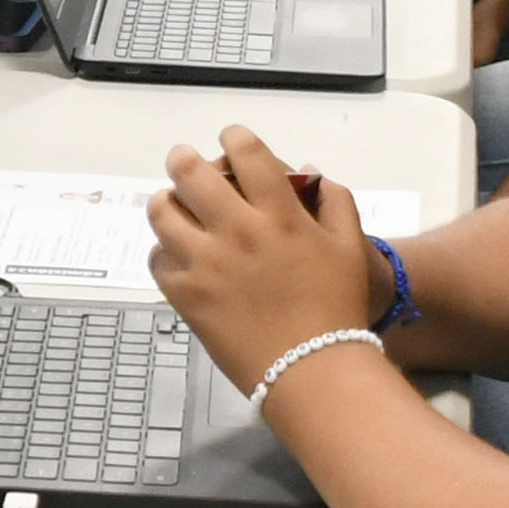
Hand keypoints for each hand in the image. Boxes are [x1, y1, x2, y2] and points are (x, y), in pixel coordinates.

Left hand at [142, 127, 375, 388]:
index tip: (230, 142)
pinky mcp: (185, 295)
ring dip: (167, 202)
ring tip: (173, 206)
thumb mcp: (351, 248)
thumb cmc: (336, 308)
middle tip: (184, 162)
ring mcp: (206, 263)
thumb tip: (308, 172)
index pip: (246, 153)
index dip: (234, 138)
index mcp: (280, 214)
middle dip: (184, 159)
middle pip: (191, 173)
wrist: (311, 370)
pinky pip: (158, 259)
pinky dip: (164, 251)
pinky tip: (178, 255)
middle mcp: (238, 231)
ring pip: (163, 212)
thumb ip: (335, 202)